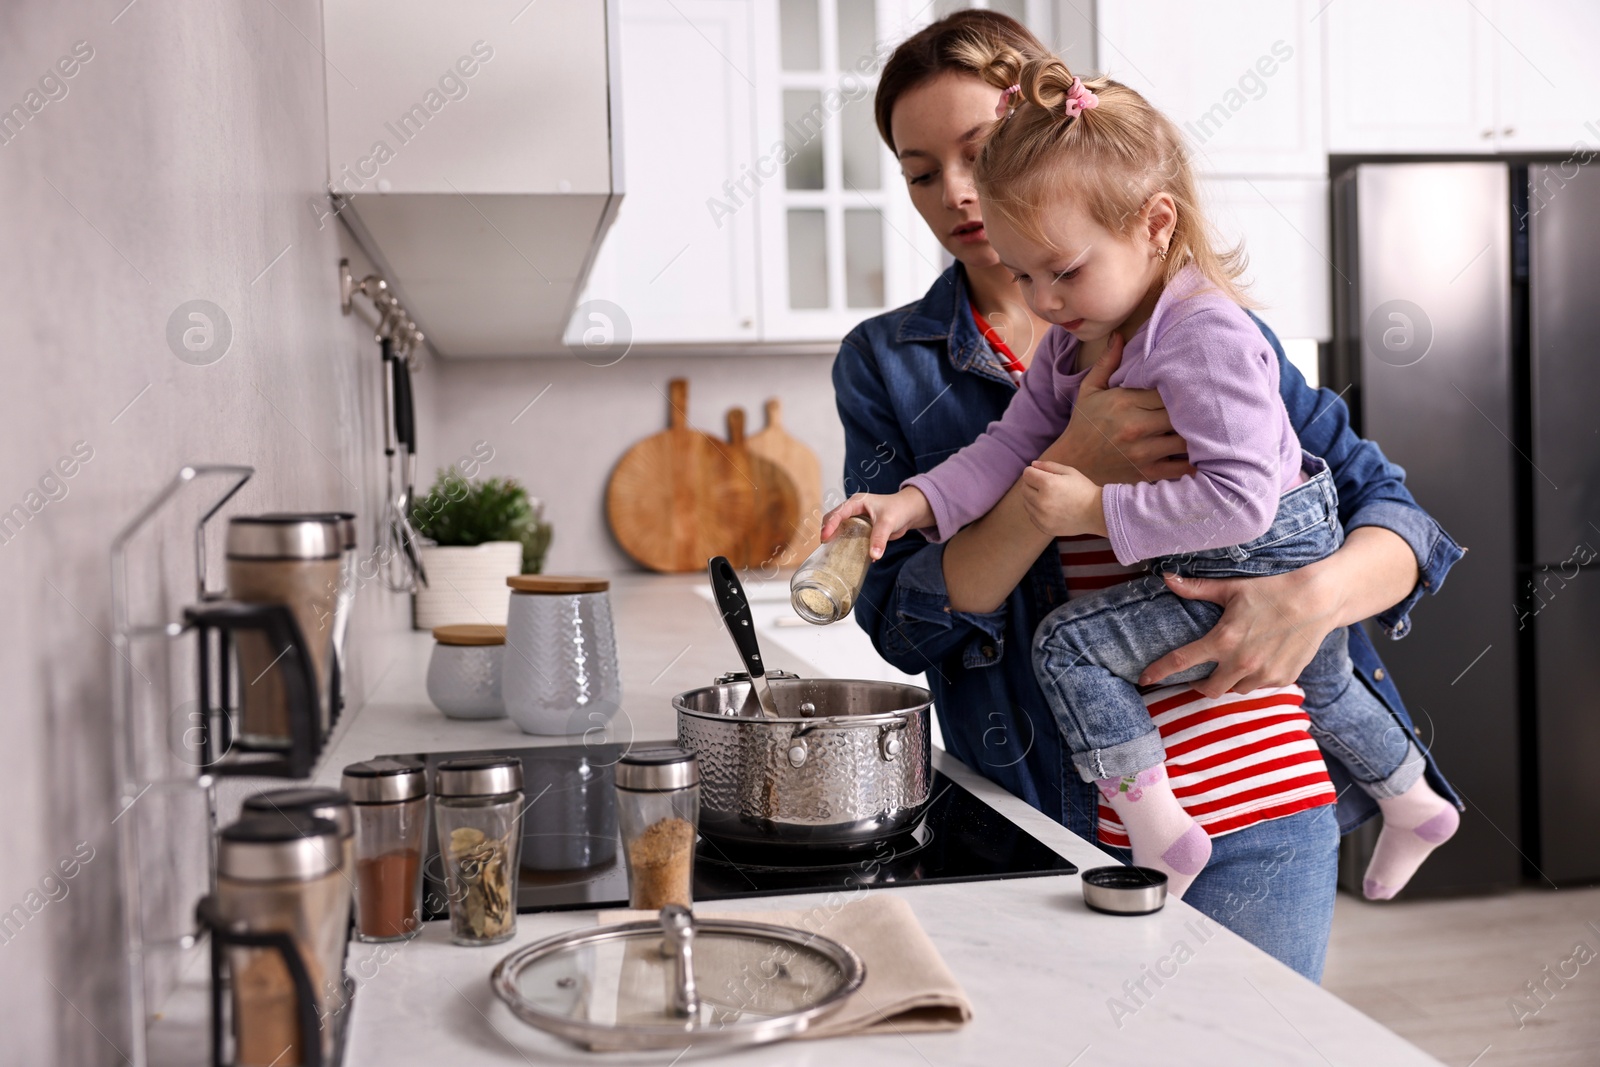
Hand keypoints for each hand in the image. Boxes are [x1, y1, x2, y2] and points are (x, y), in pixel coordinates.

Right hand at [819, 488, 933, 559]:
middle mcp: (853, 510)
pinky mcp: (861, 529)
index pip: (838, 512)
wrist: (909, 512)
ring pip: (839, 528)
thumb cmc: (898, 509)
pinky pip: (848, 536)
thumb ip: (880, 538)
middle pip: (833, 519)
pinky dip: (844, 543)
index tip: (825, 537)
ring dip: (834, 538)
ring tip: (829, 550)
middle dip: (827, 530)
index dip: (830, 524)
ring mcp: (856, 519)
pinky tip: (842, 553)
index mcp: (856, 502)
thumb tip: (874, 556)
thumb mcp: (888, 522)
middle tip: (824, 545)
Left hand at [1019, 461, 1104, 536]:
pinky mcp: (1044, 527)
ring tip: (1050, 497)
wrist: (1097, 513)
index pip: (1027, 474)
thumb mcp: (1069, 471)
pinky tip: (1051, 509)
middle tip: (1046, 486)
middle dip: (1032, 484)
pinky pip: (1032, 516)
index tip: (1042, 474)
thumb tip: (1032, 465)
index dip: (1033, 472)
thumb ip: (1048, 466)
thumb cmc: (1084, 489)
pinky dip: (1037, 511)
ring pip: (1026, 503)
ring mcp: (1042, 517)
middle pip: (1024, 489)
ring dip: (1033, 498)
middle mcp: (1041, 501)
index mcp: (1048, 484)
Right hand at [1052, 333, 1195, 485]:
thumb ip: (1107, 363)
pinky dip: (1195, 461)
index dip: (1181, 384)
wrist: (1072, 465)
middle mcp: (1136, 426)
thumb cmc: (1083, 426)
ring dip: (1197, 433)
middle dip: (1193, 408)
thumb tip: (1119, 336)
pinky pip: (1181, 467)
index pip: (1167, 388)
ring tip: (1204, 426)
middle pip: (1182, 412)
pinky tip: (1202, 452)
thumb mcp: (1089, 391)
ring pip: (1186, 439)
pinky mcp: (1147, 473)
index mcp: (1125, 402)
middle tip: (1204, 403)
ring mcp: (1143, 452)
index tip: (1189, 382)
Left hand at [1139, 567, 1339, 695]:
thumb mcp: (1232, 587)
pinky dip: (1253, 678)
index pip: (1180, 662)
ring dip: (1229, 681)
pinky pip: (1260, 686)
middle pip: (1209, 689)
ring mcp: (1264, 674)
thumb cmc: (1273, 588)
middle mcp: (1242, 663)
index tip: (1145, 679)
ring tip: (1231, 665)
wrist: (1320, 598)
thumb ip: (1197, 588)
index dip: (1159, 672)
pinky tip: (1257, 661)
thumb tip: (1166, 578)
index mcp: (1223, 640)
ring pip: (1235, 690)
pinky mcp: (1284, 678)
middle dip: (1199, 684)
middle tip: (1198, 675)